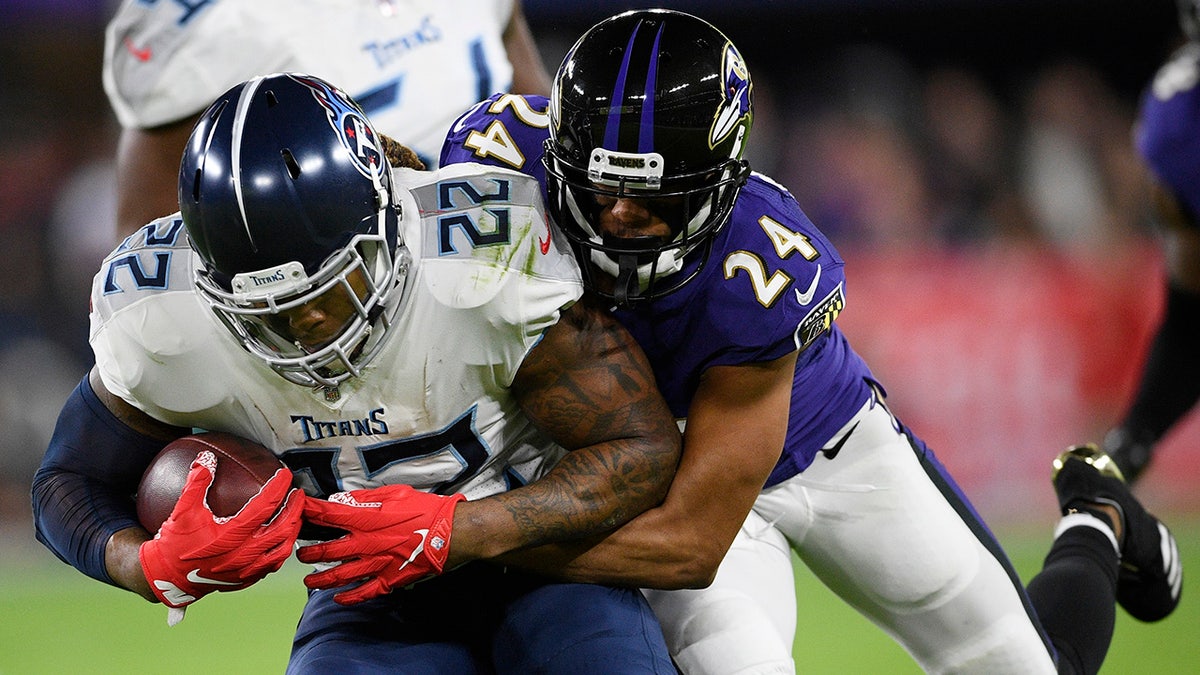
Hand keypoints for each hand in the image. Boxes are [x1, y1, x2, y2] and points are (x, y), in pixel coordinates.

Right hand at [138, 451, 302, 608]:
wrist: (166, 577)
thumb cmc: (175, 543)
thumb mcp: (183, 510)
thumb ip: (196, 482)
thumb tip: (206, 458)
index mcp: (230, 535)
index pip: (265, 505)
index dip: (278, 487)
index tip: (285, 474)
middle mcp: (243, 554)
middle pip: (283, 528)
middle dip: (295, 508)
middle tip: (298, 494)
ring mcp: (246, 569)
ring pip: (283, 549)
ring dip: (292, 530)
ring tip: (294, 515)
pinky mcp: (245, 579)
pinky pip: (273, 565)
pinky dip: (281, 549)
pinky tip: (281, 539)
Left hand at [297, 484, 464, 604]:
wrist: (452, 533)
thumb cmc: (426, 510)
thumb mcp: (396, 494)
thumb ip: (366, 499)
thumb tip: (342, 500)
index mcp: (367, 519)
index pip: (329, 515)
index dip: (310, 512)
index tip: (299, 510)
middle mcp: (367, 544)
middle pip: (328, 550)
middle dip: (309, 552)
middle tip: (299, 553)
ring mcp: (377, 565)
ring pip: (340, 575)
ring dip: (321, 579)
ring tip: (309, 581)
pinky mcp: (390, 580)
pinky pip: (364, 592)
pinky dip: (349, 597)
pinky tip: (338, 597)